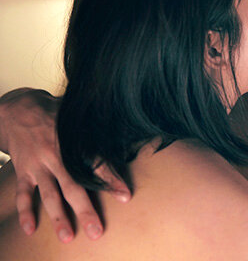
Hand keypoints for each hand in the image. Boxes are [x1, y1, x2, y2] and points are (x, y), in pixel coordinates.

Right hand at [0, 88, 131, 241]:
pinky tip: (30, 229)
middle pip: (73, 186)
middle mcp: (57, 155)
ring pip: (50, 195)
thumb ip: (99, 129)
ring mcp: (39, 165)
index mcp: (75, 142)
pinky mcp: (24, 170)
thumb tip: (130, 133)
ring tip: (67, 236)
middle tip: (96, 231)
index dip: (111, 179)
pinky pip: (23, 194)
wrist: (19, 109)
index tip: (125, 196)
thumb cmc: (58, 114)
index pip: (97, 162)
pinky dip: (24, 211)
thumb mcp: (79, 117)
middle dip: (85, 210)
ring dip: (59, 217)